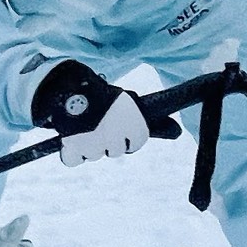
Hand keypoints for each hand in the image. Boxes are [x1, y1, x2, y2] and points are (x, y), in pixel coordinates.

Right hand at [32, 61, 150, 165]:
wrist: (68, 86)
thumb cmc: (102, 96)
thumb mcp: (129, 104)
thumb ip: (155, 124)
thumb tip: (178, 133)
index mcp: (132, 123)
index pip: (134, 143)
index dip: (127, 137)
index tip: (119, 127)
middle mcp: (115, 136)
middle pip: (113, 151)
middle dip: (106, 140)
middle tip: (98, 124)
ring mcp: (93, 144)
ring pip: (94, 155)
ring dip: (89, 145)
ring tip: (83, 126)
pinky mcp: (72, 148)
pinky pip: (74, 160)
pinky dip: (72, 153)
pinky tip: (72, 139)